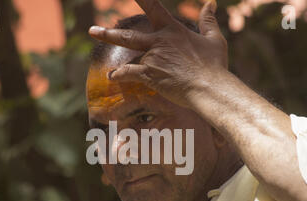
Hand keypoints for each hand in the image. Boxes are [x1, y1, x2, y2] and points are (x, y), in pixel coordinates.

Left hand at [88, 0, 227, 109]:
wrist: (209, 87)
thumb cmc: (214, 65)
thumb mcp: (214, 39)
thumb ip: (208, 20)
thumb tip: (211, 3)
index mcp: (172, 30)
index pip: (153, 7)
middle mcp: (158, 42)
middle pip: (128, 36)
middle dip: (108, 33)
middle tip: (92, 30)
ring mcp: (152, 58)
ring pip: (129, 58)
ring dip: (118, 64)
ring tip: (109, 69)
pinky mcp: (149, 75)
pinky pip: (129, 74)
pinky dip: (119, 76)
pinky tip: (112, 77)